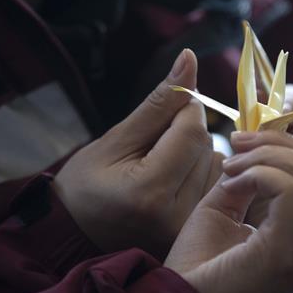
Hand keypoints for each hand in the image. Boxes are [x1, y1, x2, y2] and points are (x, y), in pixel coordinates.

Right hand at [54, 49, 223, 258]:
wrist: (74, 234)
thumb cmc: (86, 183)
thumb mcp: (115, 139)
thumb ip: (159, 102)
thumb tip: (189, 57)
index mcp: (150, 191)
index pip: (193, 131)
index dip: (184, 110)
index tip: (164, 112)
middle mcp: (176, 216)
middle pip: (208, 148)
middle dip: (187, 134)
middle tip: (153, 147)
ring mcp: (188, 230)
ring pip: (218, 166)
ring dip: (196, 155)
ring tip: (160, 168)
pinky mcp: (195, 234)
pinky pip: (216, 187)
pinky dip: (200, 175)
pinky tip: (173, 182)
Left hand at [164, 141, 292, 292]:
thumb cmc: (196, 264)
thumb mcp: (228, 207)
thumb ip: (251, 175)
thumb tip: (258, 135)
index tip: (249, 140)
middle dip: (279, 142)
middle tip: (237, 143)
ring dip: (265, 156)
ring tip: (229, 167)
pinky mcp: (289, 258)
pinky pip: (291, 190)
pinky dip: (258, 172)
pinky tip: (230, 185)